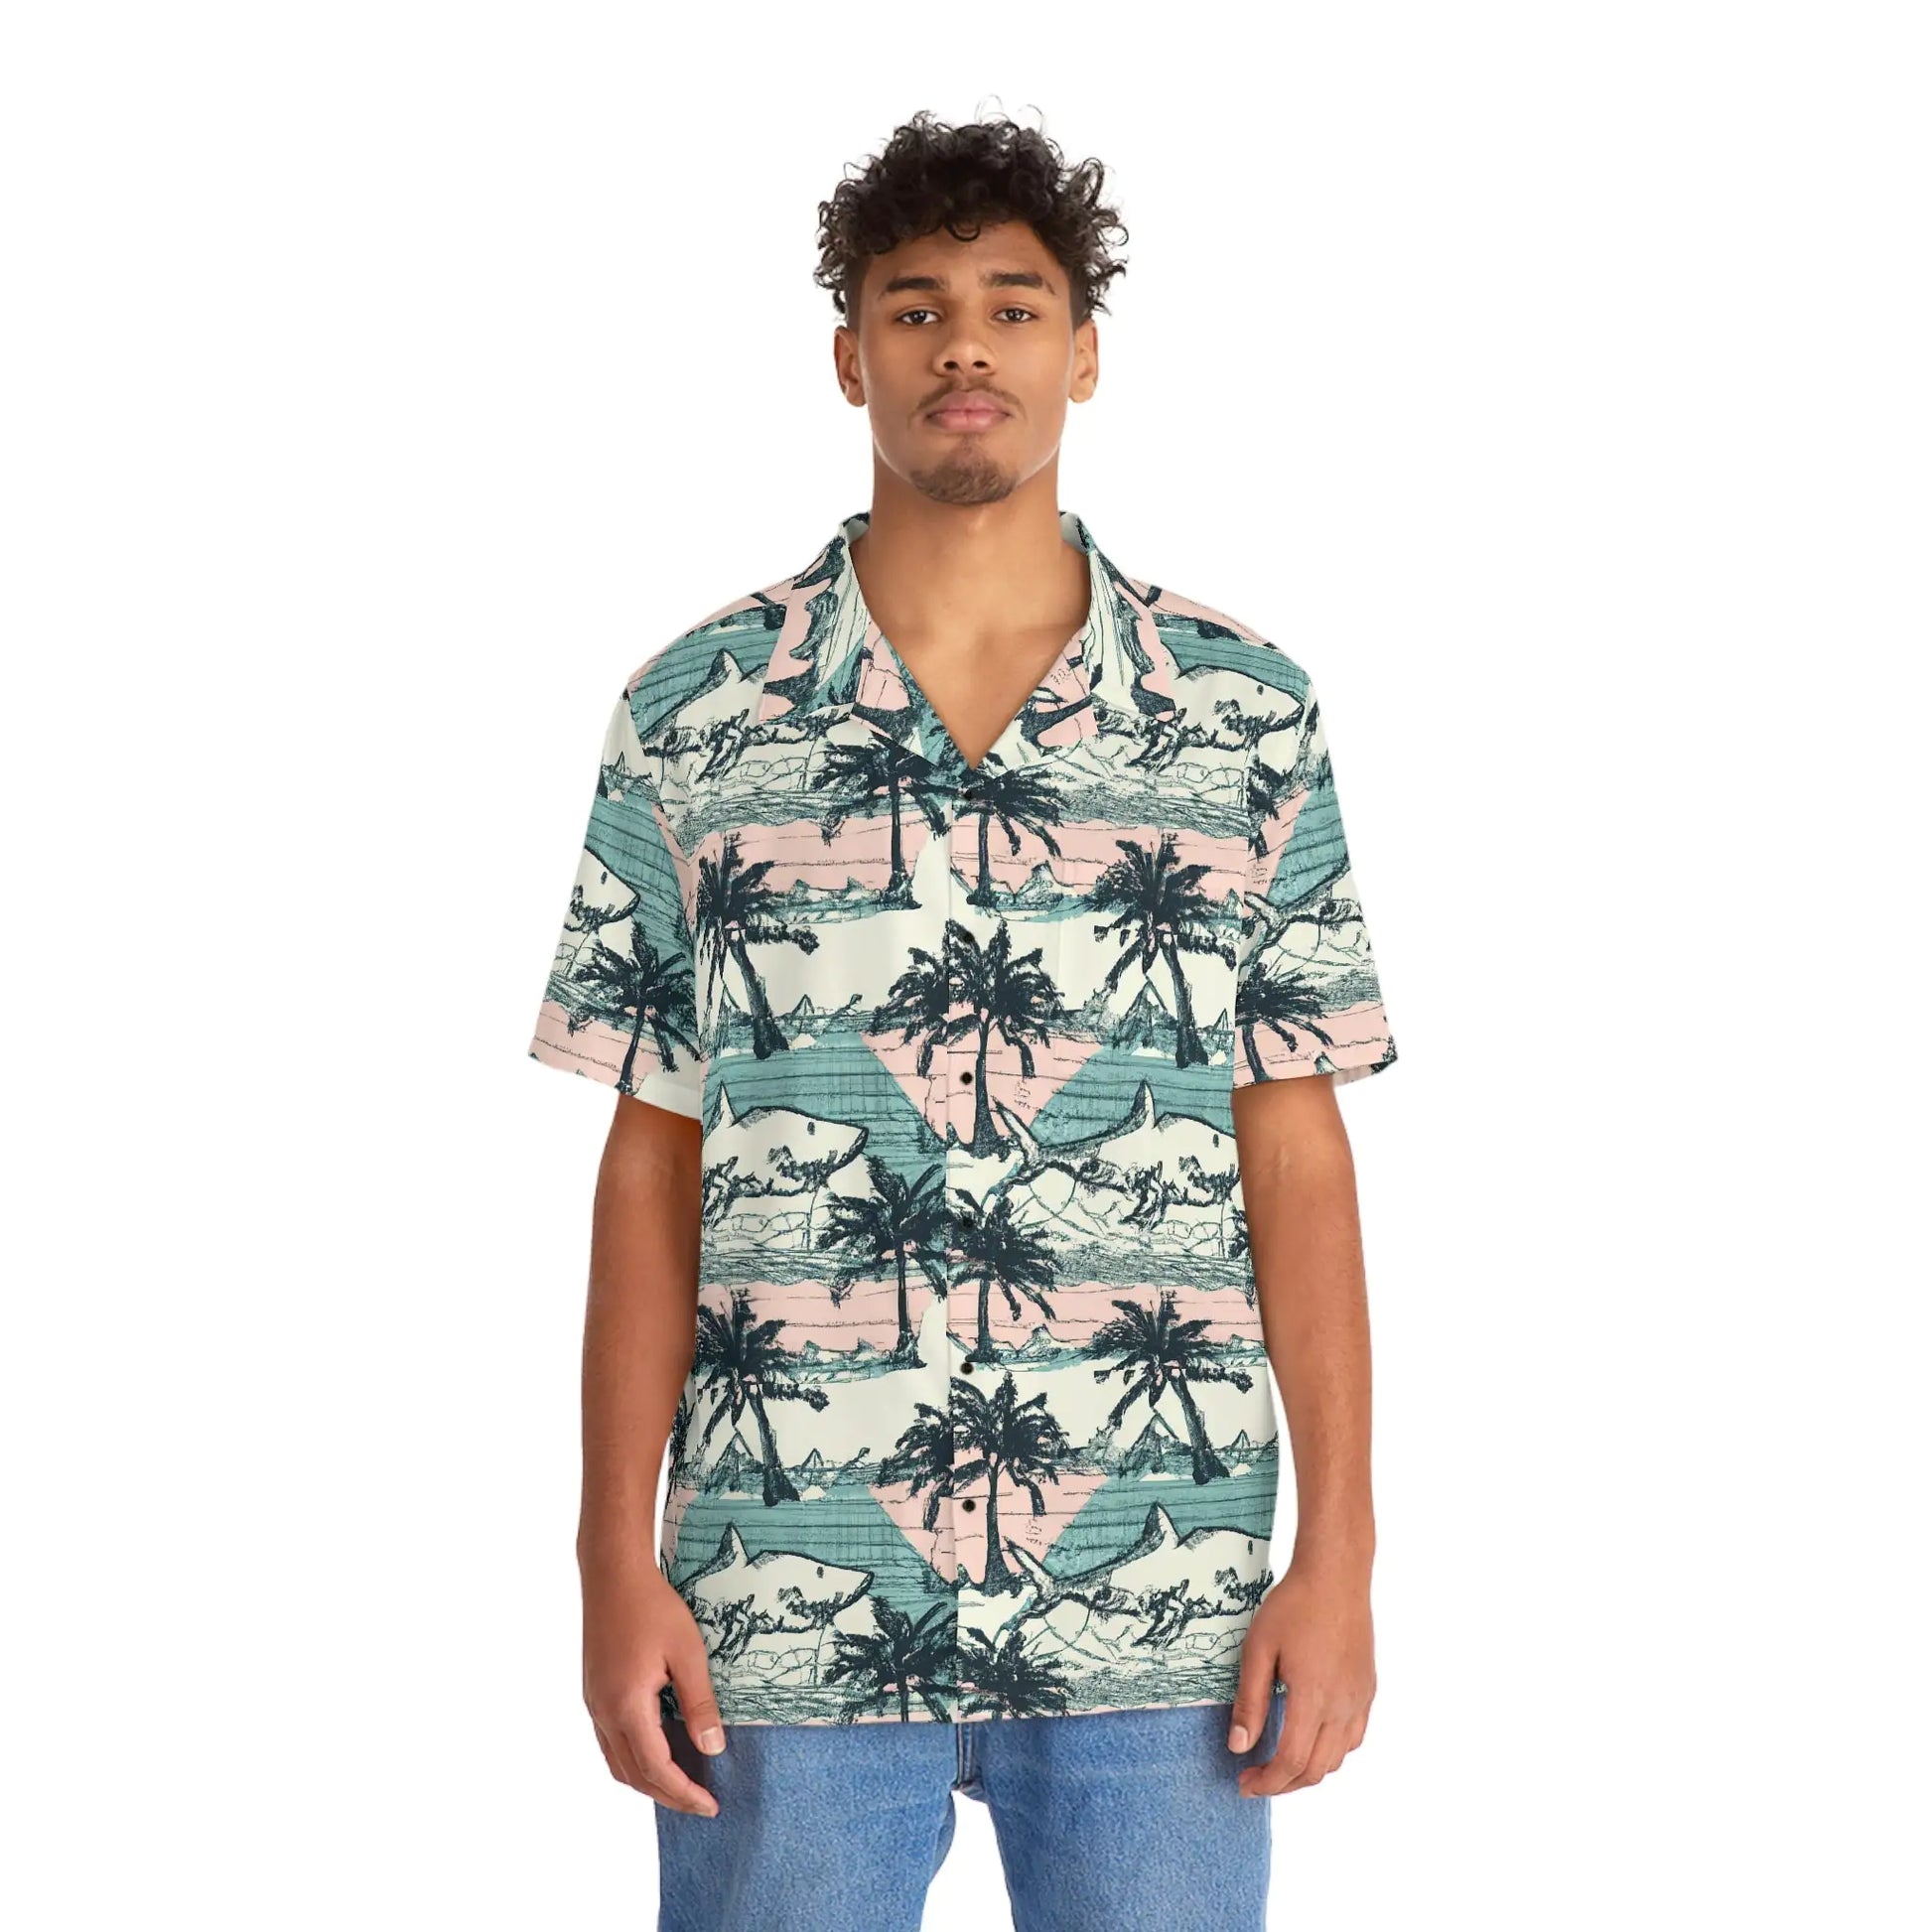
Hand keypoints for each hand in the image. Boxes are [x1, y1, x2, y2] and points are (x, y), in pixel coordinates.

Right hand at [581, 1556, 725, 1815]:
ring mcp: (594, 1705)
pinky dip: (633, 1761)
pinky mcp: (593, 1694)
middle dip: (667, 1796)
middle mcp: (604, 1713)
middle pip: (634, 1775)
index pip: (656, 1769)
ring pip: (617, 1764)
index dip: (683, 1793)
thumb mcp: (688, 1651)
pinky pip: (610, 1744)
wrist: (612, 1575)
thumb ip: (700, 1702)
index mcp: (627, 1706)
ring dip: (648, 1782)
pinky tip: (655, 1753)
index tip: (710, 1806)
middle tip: (700, 1804)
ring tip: (681, 1786)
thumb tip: (712, 1749)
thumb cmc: (652, 1606)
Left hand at [1228, 1561, 1374, 1795]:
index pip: (1291, 1762)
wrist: (1335, 1576)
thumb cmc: (1293, 1606)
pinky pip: (1353, 1738)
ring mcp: (1359, 1699)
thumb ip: (1249, 1701)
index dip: (1267, 1782)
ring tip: (1278, 1762)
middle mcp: (1343, 1706)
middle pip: (1316, 1769)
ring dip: (1307, 1770)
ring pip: (1337, 1759)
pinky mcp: (1367, 1689)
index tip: (1244, 1784)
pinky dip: (1330, 1751)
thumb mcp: (1258, 1649)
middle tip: (1254, 1778)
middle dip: (1283, 1783)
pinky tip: (1309, 1738)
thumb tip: (1239, 1746)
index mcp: (1313, 1698)